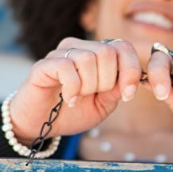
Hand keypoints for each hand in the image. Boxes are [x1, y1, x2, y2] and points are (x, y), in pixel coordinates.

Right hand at [9, 38, 141, 142]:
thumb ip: (115, 91)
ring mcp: (61, 54)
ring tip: (78, 98)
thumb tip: (128, 80)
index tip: (127, 95)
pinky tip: (68, 99)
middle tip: (94, 96)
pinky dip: (73, 88)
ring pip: (88, 58)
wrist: (41, 125)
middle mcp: (80, 49)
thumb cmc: (72, 113)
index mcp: (97, 56)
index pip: (123, 47)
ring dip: (88, 86)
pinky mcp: (44, 65)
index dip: (131, 70)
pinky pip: (67, 68)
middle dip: (107, 82)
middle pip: (107, 52)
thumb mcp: (102, 106)